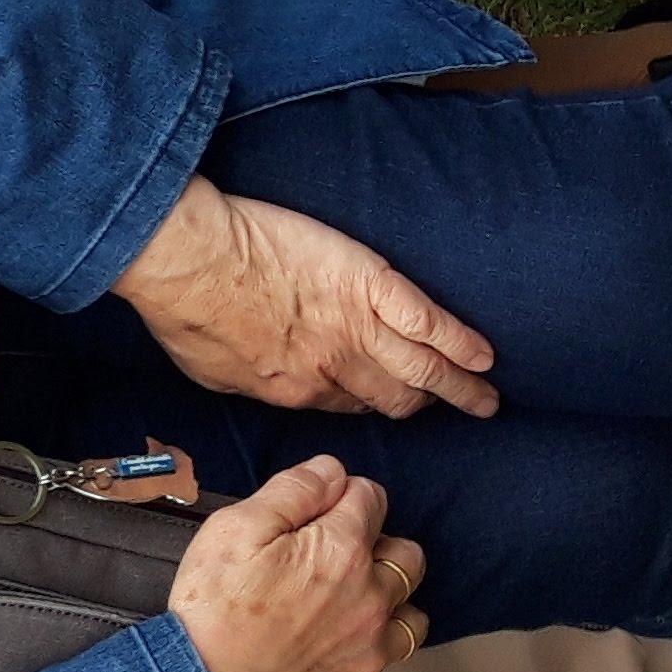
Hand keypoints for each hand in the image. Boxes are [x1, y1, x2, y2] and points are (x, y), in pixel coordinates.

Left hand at [110, 177, 495, 418]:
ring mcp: (354, 327)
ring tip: (487, 396)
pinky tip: (484, 355)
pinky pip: (425, 321)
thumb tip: (271, 382)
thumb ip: (253, 381)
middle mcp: (333, 368)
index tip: (397, 406)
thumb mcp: (212, 369)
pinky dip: (458, 340)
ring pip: (420, 367)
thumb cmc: (184, 309)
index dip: (378, 407)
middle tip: (460, 411)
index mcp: (294, 389)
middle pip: (395, 396)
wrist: (189, 261)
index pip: (350, 406)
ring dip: (459, 385)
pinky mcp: (368, 285)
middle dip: (428, 405)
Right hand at [167, 455, 428, 671]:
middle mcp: (373, 598)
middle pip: (407, 556)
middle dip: (379, 549)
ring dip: (388, 607)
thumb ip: (292, 491)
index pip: (371, 498)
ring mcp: (372, 651)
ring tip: (344, 612)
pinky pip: (381, 669)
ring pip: (412, 617)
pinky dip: (361, 659)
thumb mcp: (234, 528)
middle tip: (333, 561)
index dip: (341, 497)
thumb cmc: (213, 608)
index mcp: (343, 549)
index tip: (316, 512)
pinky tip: (324, 658)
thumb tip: (332, 470)